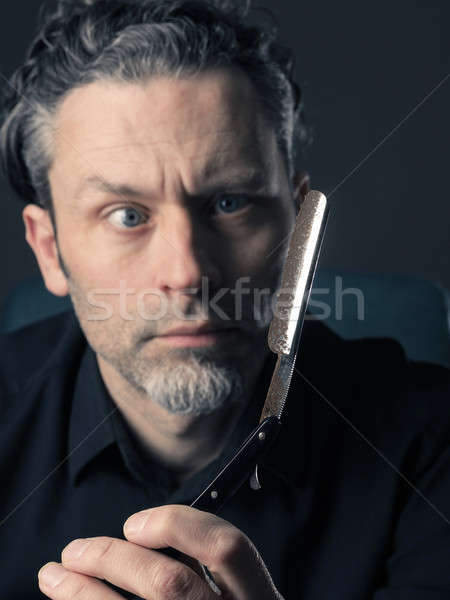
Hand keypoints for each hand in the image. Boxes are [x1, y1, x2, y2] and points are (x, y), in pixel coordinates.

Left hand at [38, 504, 283, 598]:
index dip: (176, 526)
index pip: (226, 547)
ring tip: (54, 576)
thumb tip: (147, 540)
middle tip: (73, 551)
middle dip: (111, 558)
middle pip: (168, 582)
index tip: (133, 525)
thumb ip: (203, 572)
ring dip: (83, 592)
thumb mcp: (235, 599)